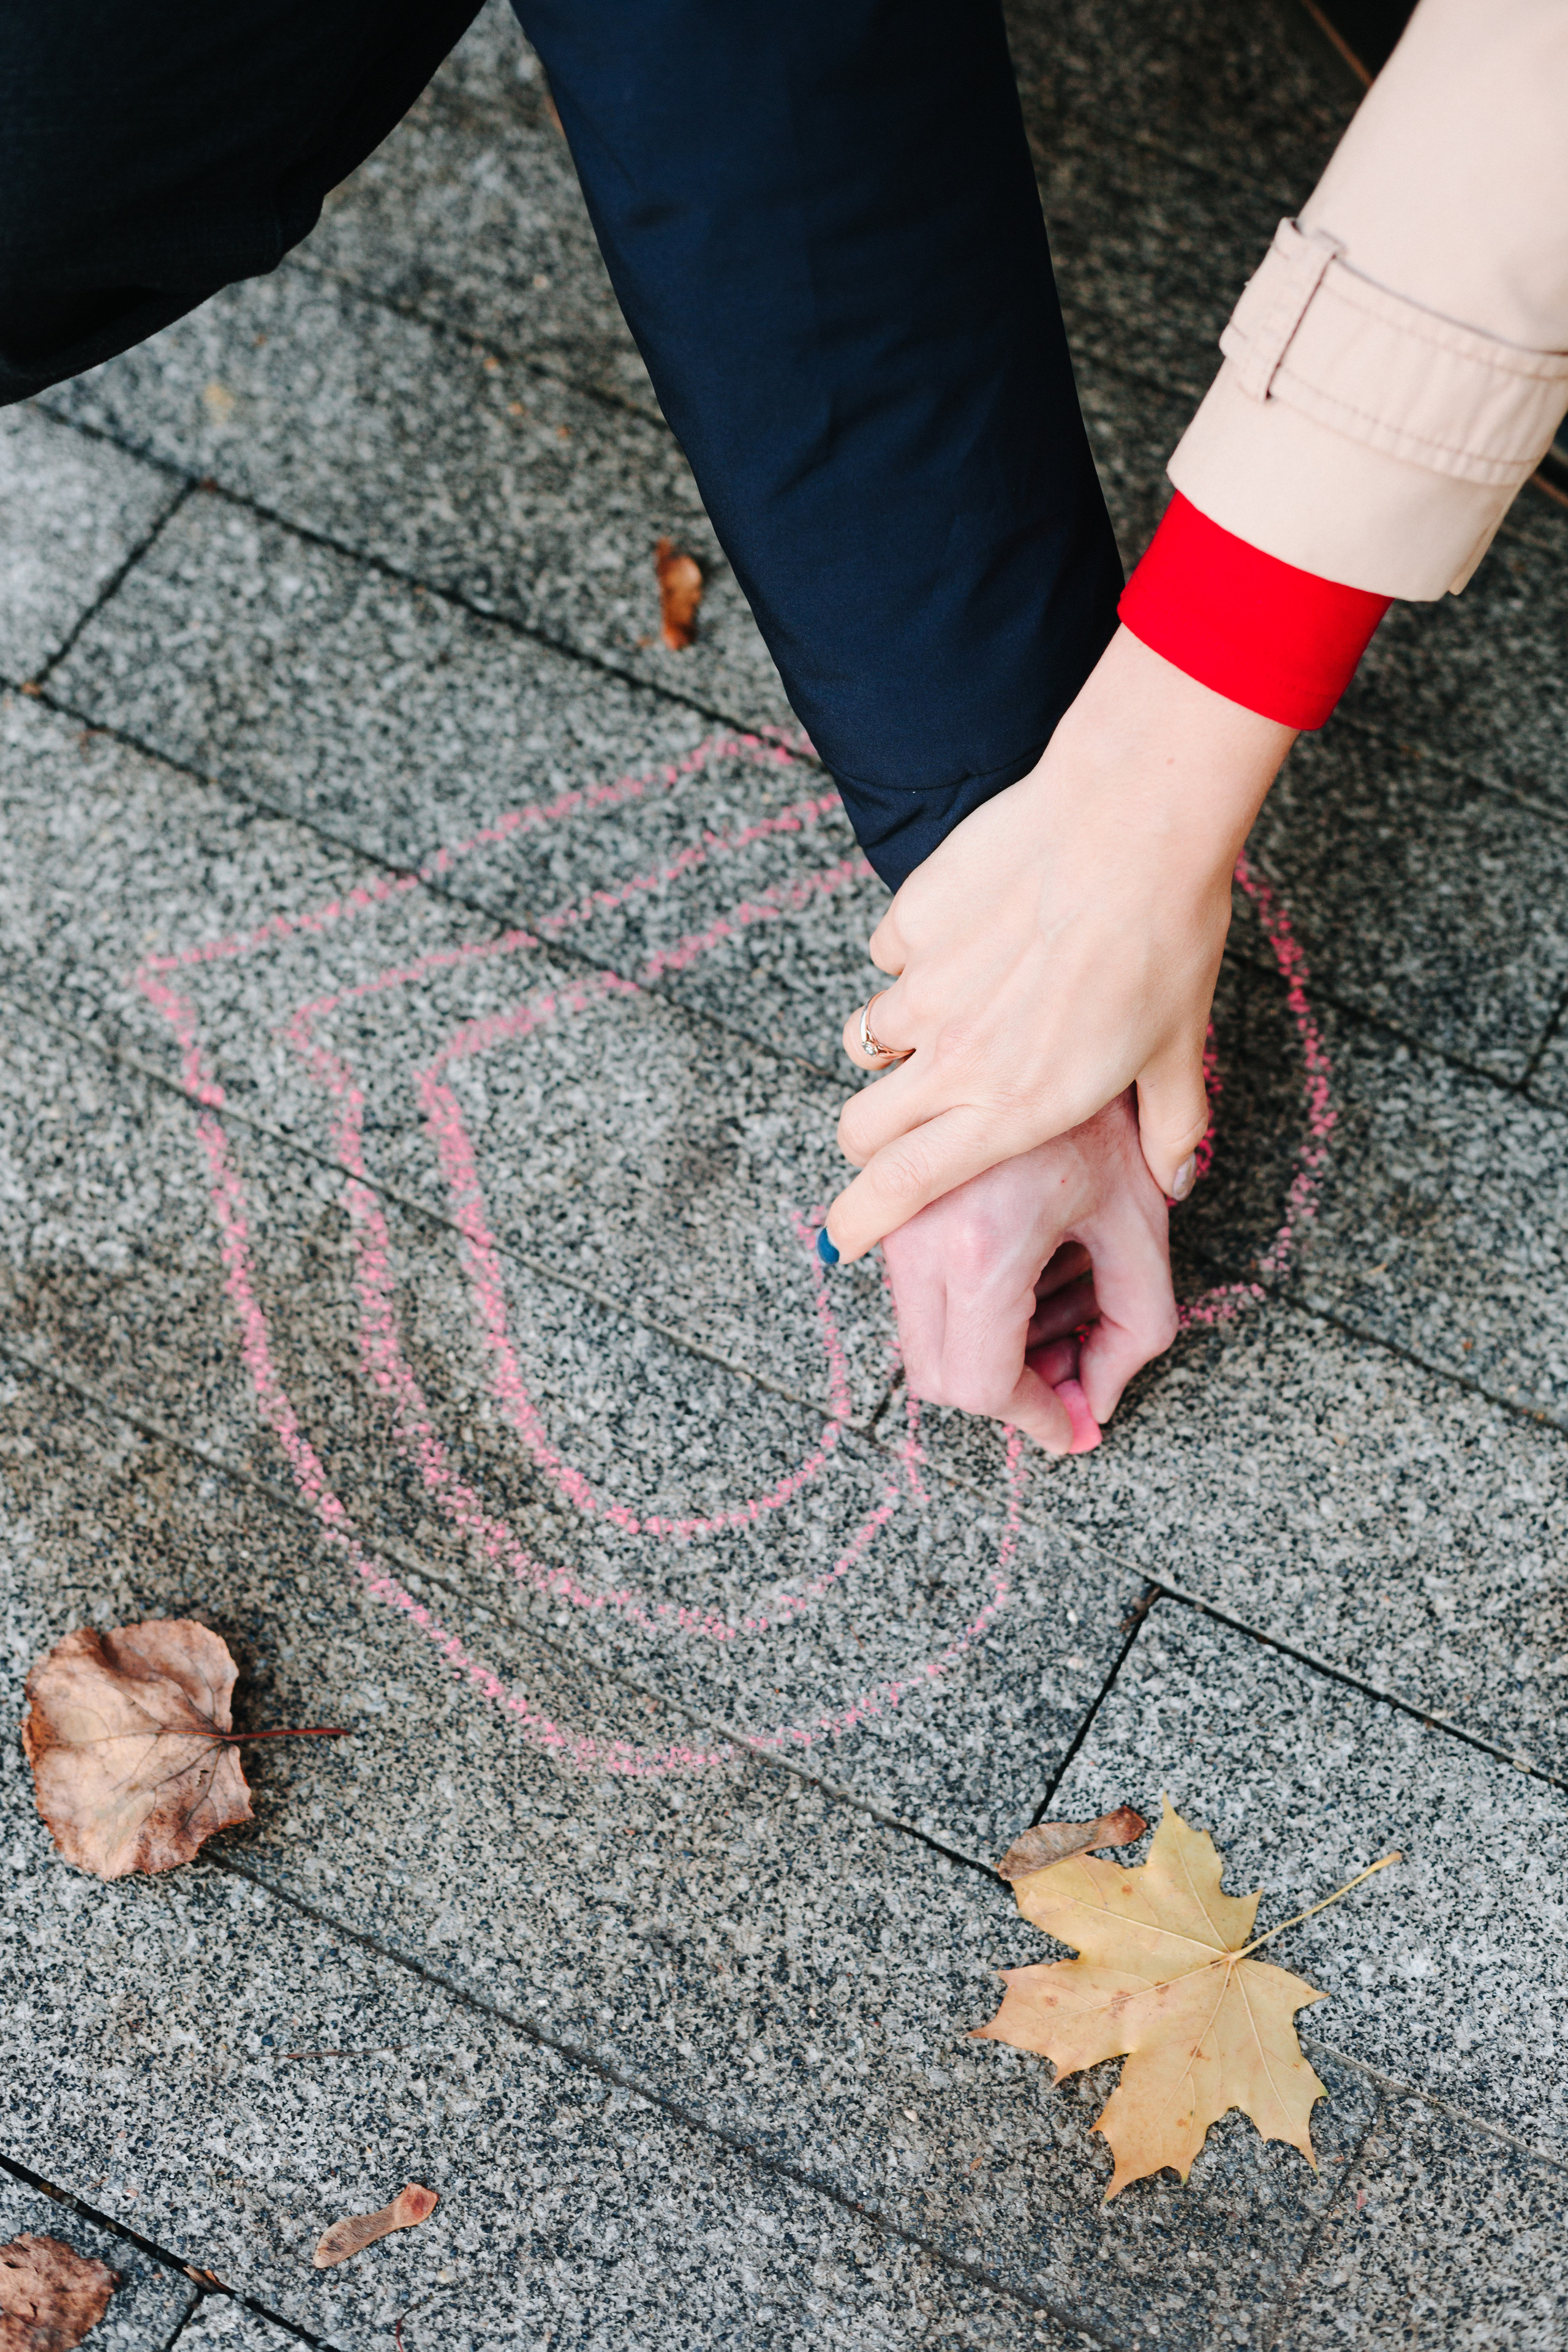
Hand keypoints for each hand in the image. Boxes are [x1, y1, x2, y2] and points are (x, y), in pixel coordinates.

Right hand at [825, 628, 1293, 1259]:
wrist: (1132, 822)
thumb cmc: (1166, 938)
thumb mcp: (1179, 1048)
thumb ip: (1171, 1127)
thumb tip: (1177, 1179)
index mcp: (1013, 1106)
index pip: (901, 1188)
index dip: (859, 1221)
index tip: (844, 1237)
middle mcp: (955, 1057)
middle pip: (860, 1127)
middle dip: (869, 1139)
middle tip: (902, 1121)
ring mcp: (924, 988)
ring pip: (868, 1039)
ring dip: (900, 1040)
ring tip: (958, 1009)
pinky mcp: (911, 920)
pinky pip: (891, 955)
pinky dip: (917, 956)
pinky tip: (971, 930)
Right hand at [881, 1091, 1177, 1454]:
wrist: (1068, 968)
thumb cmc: (1112, 1085)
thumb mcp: (1143, 1215)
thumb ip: (1134, 1323)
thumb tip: (1098, 1397)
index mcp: (984, 1249)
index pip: (984, 1386)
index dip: (1037, 1420)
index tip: (1074, 1424)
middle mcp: (918, 1231)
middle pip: (936, 1370)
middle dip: (1011, 1383)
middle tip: (1073, 1358)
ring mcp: (891, 1201)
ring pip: (920, 1319)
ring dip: (989, 1328)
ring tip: (1064, 1279)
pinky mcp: (882, 1171)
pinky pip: (907, 1261)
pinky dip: (965, 1280)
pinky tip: (1030, 1237)